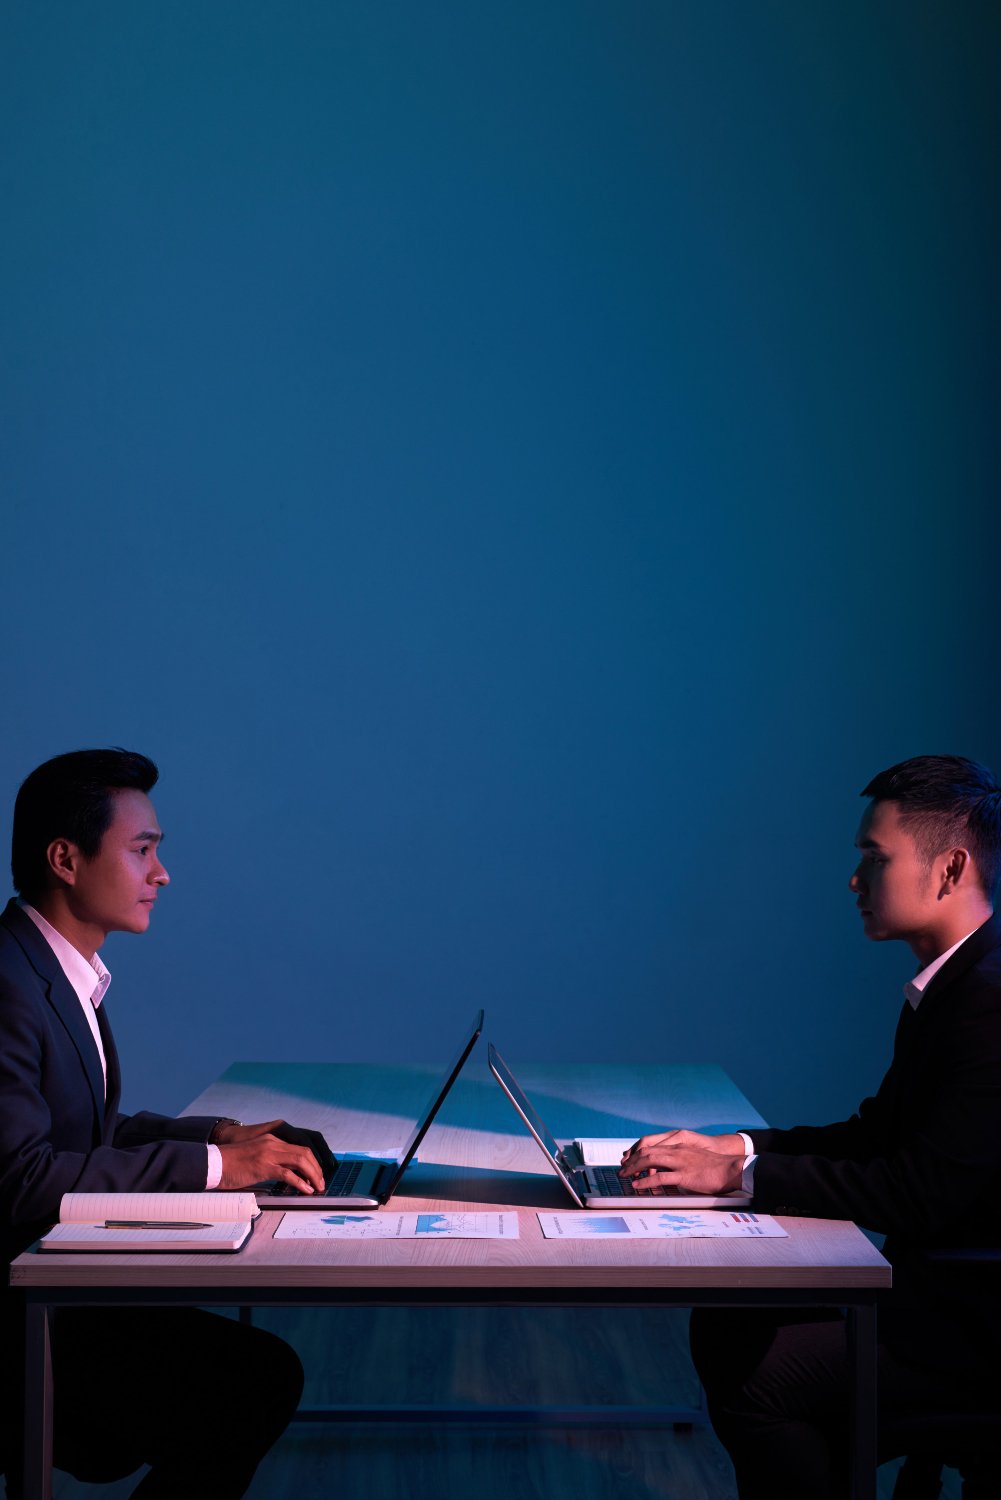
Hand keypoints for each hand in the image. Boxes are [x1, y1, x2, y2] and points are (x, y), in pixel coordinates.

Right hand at [214, 1118, 332, 1194]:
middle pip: (305, 1152)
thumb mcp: (255, 1157)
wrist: (213, 1163)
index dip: (313, 1160)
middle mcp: (273, 1143)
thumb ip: (271, 1161)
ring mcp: (269, 1153)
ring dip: (313, 1174)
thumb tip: (286, 1175)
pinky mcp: (263, 1166)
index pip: (300, 1146)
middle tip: (321, 1182)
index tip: (317, 1173)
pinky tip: (305, 1190)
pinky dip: (300, 1182)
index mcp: (272, 1140)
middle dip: (317, 1168)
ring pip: (301, 1160)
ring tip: (317, 1186)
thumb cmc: (230, 1164)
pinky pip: (288, 1174)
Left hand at [619, 1131, 743, 1196]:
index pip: (652, 1146)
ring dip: (633, 1168)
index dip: (637, 1152)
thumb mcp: (695, 1157)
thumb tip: (668, 1169)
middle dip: (631, 1160)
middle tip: (622, 1169)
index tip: (629, 1160)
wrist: (731, 1169)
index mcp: (679, 1146)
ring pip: (649, 1161)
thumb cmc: (716, 1167)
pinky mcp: (684, 1176)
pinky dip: (646, 1182)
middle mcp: (677, 1151)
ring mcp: (680, 1162)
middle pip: (647, 1151)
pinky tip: (637, 1185)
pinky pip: (660, 1178)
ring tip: (624, 1175)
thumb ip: (681, 1160)